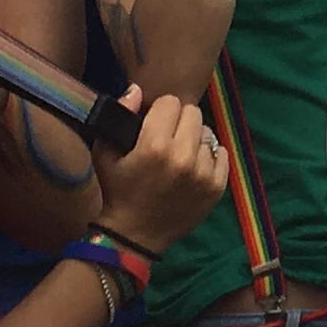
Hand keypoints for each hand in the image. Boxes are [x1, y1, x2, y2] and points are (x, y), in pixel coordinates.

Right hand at [90, 87, 227, 255]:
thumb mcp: (105, 153)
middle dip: (179, 121)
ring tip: (179, 156)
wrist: (134, 236)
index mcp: (155, 146)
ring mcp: (203, 173)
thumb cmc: (117, 191)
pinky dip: (208, 156)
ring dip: (193, 140)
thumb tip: (137, 89)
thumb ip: (120, 116)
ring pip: (207, 133)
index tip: (153, 124)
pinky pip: (221, 153)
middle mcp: (183, 157)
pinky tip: (193, 166)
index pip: (171, 102)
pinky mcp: (217, 187)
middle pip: (193, 113)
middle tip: (167, 138)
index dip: (159, 111)